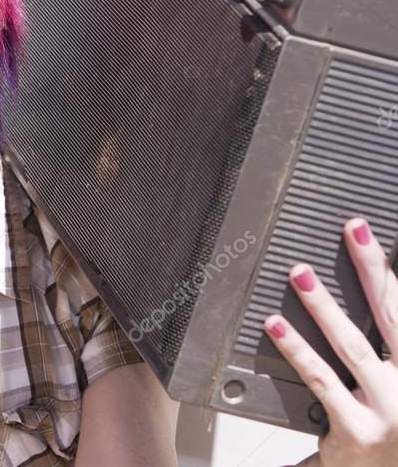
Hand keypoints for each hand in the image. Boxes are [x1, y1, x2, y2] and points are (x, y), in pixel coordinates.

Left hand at [264, 218, 397, 465]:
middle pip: (393, 315)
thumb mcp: (397, 378)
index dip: (388, 268)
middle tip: (354, 231)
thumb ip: (387, 339)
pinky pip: (319, 380)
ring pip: (353, 346)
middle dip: (373, 268)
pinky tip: (275, 324)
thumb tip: (372, 281)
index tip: (368, 232)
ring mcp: (388, 409)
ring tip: (301, 273)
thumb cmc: (392, 425)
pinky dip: (296, 348)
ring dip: (324, 306)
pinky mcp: (356, 429)